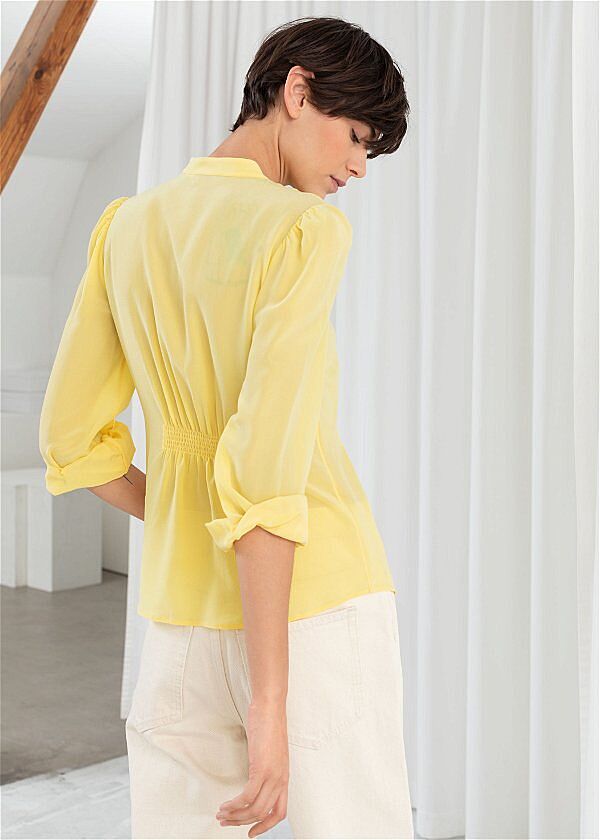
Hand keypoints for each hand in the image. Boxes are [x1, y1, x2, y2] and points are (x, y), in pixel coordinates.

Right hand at [216, 699, 288, 836]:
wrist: (270, 707)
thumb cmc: (269, 724)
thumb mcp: (271, 752)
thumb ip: (266, 767)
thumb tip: (254, 778)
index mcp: (284, 777)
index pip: (280, 812)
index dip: (266, 826)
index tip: (251, 832)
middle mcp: (281, 779)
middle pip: (264, 814)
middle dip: (242, 822)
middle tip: (227, 822)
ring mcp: (273, 775)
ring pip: (255, 808)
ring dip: (236, 815)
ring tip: (222, 814)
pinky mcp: (262, 768)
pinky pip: (247, 796)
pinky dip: (235, 804)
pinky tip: (226, 804)